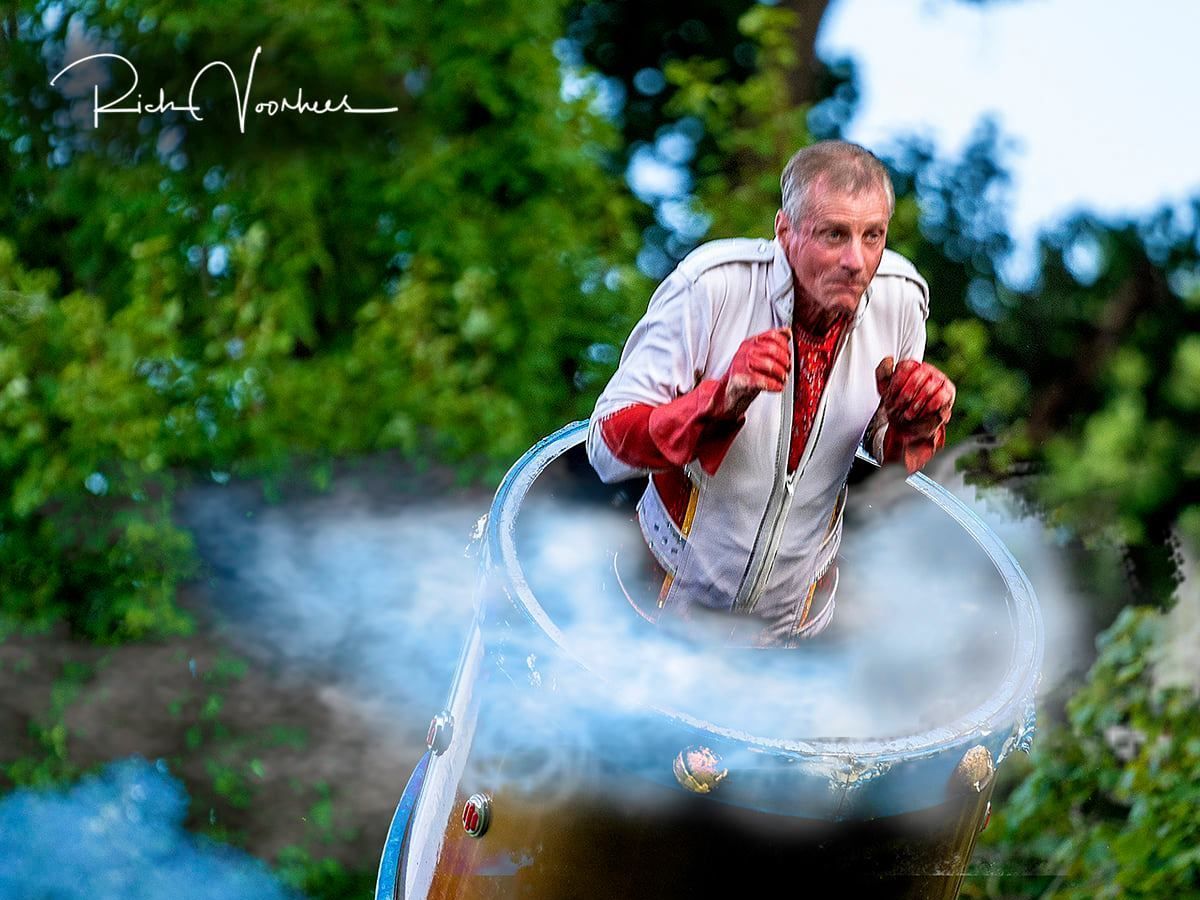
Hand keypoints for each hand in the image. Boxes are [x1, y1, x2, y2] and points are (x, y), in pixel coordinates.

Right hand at [719, 328, 790, 417]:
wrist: (730, 391)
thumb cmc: (745, 373)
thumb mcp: (757, 353)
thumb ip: (771, 342)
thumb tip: (787, 332)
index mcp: (750, 343)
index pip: (772, 336)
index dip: (784, 345)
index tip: (788, 353)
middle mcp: (745, 351)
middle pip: (773, 350)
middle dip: (785, 361)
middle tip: (787, 368)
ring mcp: (742, 365)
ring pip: (770, 365)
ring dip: (781, 374)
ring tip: (783, 379)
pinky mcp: (742, 380)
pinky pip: (764, 381)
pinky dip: (775, 385)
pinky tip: (778, 387)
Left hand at [875, 357, 954, 472]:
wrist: (909, 425)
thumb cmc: (897, 405)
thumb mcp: (884, 389)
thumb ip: (883, 372)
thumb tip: (889, 359)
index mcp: (912, 366)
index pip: (906, 366)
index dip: (896, 382)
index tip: (890, 395)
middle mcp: (927, 369)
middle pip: (917, 376)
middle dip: (905, 395)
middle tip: (898, 406)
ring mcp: (939, 379)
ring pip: (929, 387)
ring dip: (916, 404)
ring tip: (908, 414)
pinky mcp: (948, 392)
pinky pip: (940, 397)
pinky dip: (928, 408)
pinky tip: (921, 413)